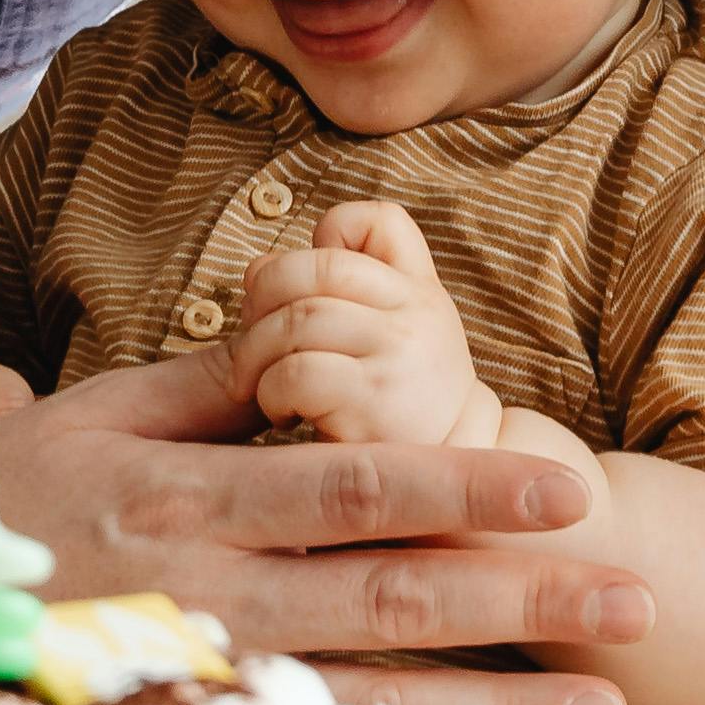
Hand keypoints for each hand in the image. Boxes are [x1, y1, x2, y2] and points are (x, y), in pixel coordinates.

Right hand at [0, 355, 645, 704]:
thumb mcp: (82, 417)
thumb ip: (208, 381)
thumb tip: (309, 316)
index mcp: (187, 501)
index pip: (355, 488)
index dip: (470, 489)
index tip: (570, 489)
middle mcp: (204, 601)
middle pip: (392, 600)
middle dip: (526, 605)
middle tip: (638, 605)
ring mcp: (194, 695)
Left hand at [230, 201, 498, 450]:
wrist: (451, 482)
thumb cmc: (398, 413)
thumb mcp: (392, 340)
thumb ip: (338, 295)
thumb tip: (259, 269)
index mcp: (420, 290)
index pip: (379, 222)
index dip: (326, 237)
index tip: (300, 291)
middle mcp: (418, 311)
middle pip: (314, 266)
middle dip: (262, 299)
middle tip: (253, 344)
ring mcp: (401, 353)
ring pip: (298, 318)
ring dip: (256, 354)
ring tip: (260, 386)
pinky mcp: (377, 402)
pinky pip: (295, 371)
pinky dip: (270, 392)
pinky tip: (284, 415)